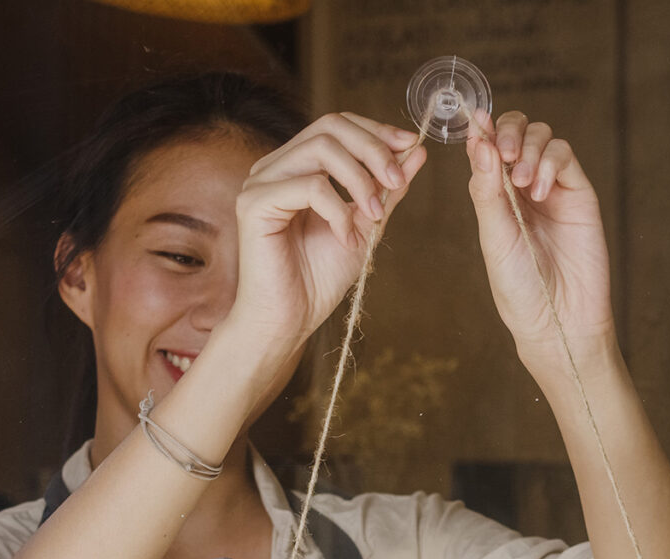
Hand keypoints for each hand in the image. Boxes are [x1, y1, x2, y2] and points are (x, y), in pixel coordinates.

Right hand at [225, 113, 427, 362]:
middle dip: (373, 150)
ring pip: (321, 149)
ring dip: (360, 180)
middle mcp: (273, 169)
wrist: (289, 321)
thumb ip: (385, 188)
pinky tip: (346, 238)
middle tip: (397, 183)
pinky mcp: (254, 205)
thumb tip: (416, 149)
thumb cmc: (318, 281)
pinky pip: (309, 186)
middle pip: (329, 126)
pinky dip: (338, 210)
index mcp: (295, 168)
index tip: (409, 146)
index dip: (375, 131)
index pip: (335, 125)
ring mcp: (260, 184)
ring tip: (375, 215)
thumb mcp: (365, 226)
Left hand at [466, 111, 614, 375]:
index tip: (476, 121)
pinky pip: (565, 156)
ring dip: (529, 148)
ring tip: (521, 181)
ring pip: (542, 138)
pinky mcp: (579, 193)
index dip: (482, 131)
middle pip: (516, 133)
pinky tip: (538, 190)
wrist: (557, 317)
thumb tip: (477, 141)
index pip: (487, 149)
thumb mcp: (494, 237)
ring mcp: (551, 188)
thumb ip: (486, 189)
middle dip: (508, 131)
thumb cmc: (518, 286)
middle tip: (505, 151)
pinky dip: (550, 162)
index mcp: (493, 198)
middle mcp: (521, 189)